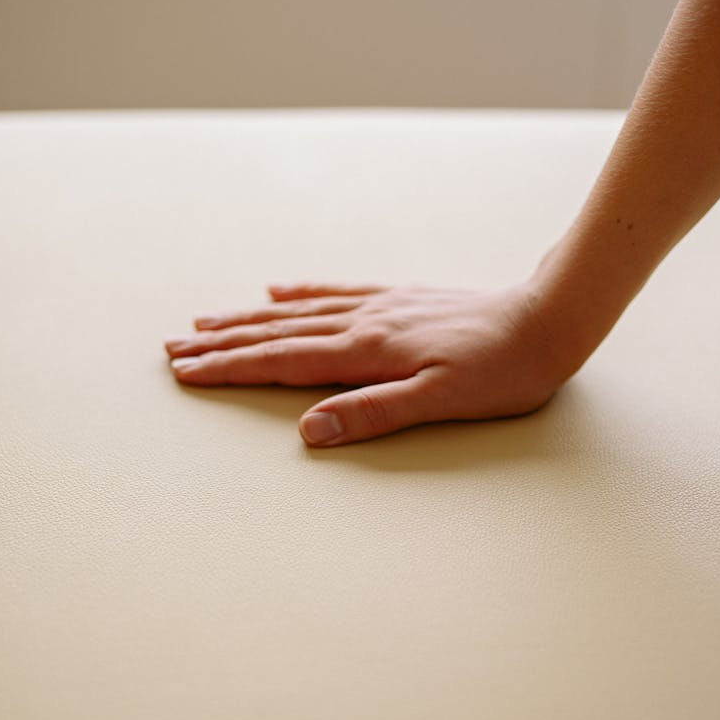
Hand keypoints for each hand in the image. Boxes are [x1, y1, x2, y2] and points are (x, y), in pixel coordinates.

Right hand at [164, 278, 563, 446]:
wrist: (546, 319)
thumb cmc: (501, 371)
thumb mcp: (440, 402)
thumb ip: (372, 413)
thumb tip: (309, 430)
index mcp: (368, 351)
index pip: (283, 362)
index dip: (230, 369)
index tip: (185, 372)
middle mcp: (365, 322)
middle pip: (278, 332)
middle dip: (222, 342)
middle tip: (173, 346)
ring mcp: (381, 305)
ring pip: (298, 310)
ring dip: (248, 318)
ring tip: (206, 319)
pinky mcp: (400, 298)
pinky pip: (336, 290)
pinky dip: (300, 291)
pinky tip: (278, 290)